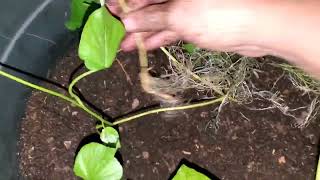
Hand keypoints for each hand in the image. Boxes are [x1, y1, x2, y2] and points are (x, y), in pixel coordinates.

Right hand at [107, 0, 271, 56]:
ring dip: (142, 32)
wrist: (259, 28)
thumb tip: (127, 22)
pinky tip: (143, 47)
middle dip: (131, 18)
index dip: (125, 1)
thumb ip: (150, 18)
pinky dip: (158, 38)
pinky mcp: (194, 22)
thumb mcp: (178, 15)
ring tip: (123, 45)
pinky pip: (171, 28)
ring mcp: (187, 6)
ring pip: (159, 18)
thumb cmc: (217, 12)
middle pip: (149, 3)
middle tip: (113, 32)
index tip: (109, 11)